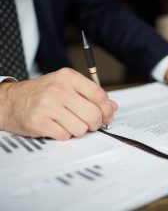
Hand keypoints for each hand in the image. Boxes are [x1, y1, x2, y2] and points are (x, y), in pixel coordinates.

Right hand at [0, 68, 117, 139]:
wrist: (10, 101)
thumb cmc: (42, 93)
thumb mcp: (66, 85)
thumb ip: (90, 94)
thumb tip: (112, 107)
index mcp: (68, 77)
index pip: (99, 95)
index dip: (107, 109)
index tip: (107, 116)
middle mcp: (58, 89)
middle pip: (93, 114)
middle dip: (95, 123)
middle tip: (90, 123)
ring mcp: (47, 106)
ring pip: (80, 128)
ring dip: (77, 129)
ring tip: (68, 122)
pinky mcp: (39, 122)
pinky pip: (65, 136)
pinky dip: (63, 134)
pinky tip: (56, 126)